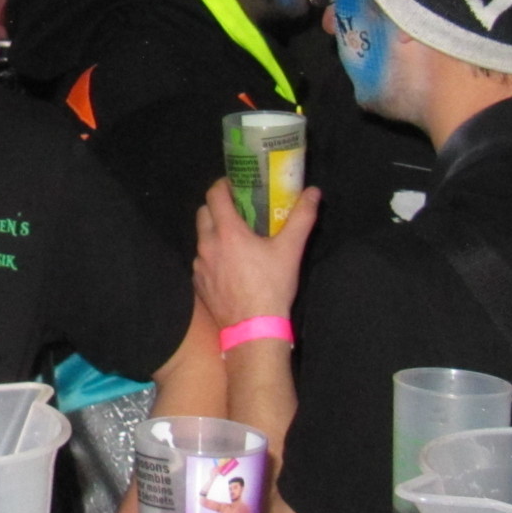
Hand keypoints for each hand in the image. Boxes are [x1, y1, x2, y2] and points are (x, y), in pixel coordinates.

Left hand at [193, 178, 319, 334]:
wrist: (254, 328)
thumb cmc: (272, 286)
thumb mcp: (290, 249)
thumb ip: (302, 217)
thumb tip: (313, 192)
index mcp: (226, 231)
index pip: (214, 195)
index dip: (223, 185)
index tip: (235, 184)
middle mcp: (207, 244)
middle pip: (203, 213)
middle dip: (217, 206)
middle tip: (238, 209)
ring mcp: (199, 265)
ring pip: (202, 238)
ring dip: (214, 232)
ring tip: (236, 237)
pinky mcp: (198, 283)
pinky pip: (202, 260)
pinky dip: (213, 255)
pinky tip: (230, 265)